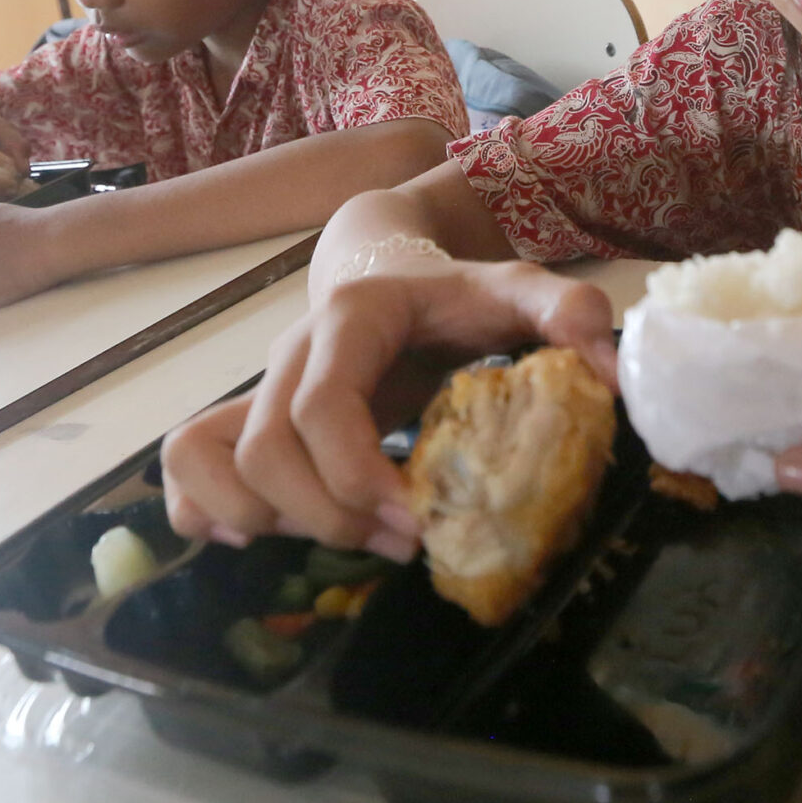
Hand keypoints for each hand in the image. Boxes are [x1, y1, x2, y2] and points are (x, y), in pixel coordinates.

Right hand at [160, 259, 617, 557]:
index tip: (416, 519)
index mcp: (352, 318)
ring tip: (348, 538)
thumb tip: (612, 368)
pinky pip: (189, 460)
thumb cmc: (454, 290)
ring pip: (218, 458)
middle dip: (329, 514)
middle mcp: (291, 351)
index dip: (356, 474)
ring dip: (271, 520)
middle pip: (269, 449)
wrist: (386, 262)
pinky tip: (256, 539)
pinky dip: (205, 509)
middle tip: (402, 540)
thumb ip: (565, 311)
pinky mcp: (242, 415)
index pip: (322, 404)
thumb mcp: (515, 287)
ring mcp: (259, 385)